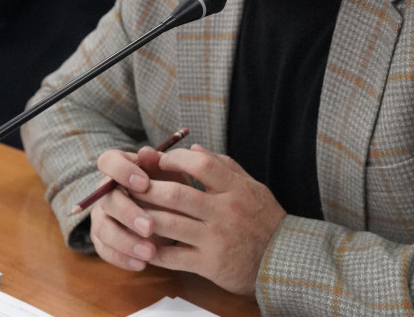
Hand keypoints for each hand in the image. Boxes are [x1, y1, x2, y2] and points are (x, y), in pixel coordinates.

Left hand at [90, 144, 285, 294]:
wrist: (282, 260)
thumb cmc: (264, 219)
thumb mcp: (251, 187)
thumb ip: (224, 166)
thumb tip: (194, 148)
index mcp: (236, 189)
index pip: (201, 165)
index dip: (175, 160)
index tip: (159, 161)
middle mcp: (225, 212)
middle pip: (177, 195)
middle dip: (148, 189)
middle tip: (131, 186)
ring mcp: (216, 239)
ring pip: (169, 224)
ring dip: (144, 217)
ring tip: (130, 212)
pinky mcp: (209, 264)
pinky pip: (173, 256)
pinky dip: (154, 250)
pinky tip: (142, 244)